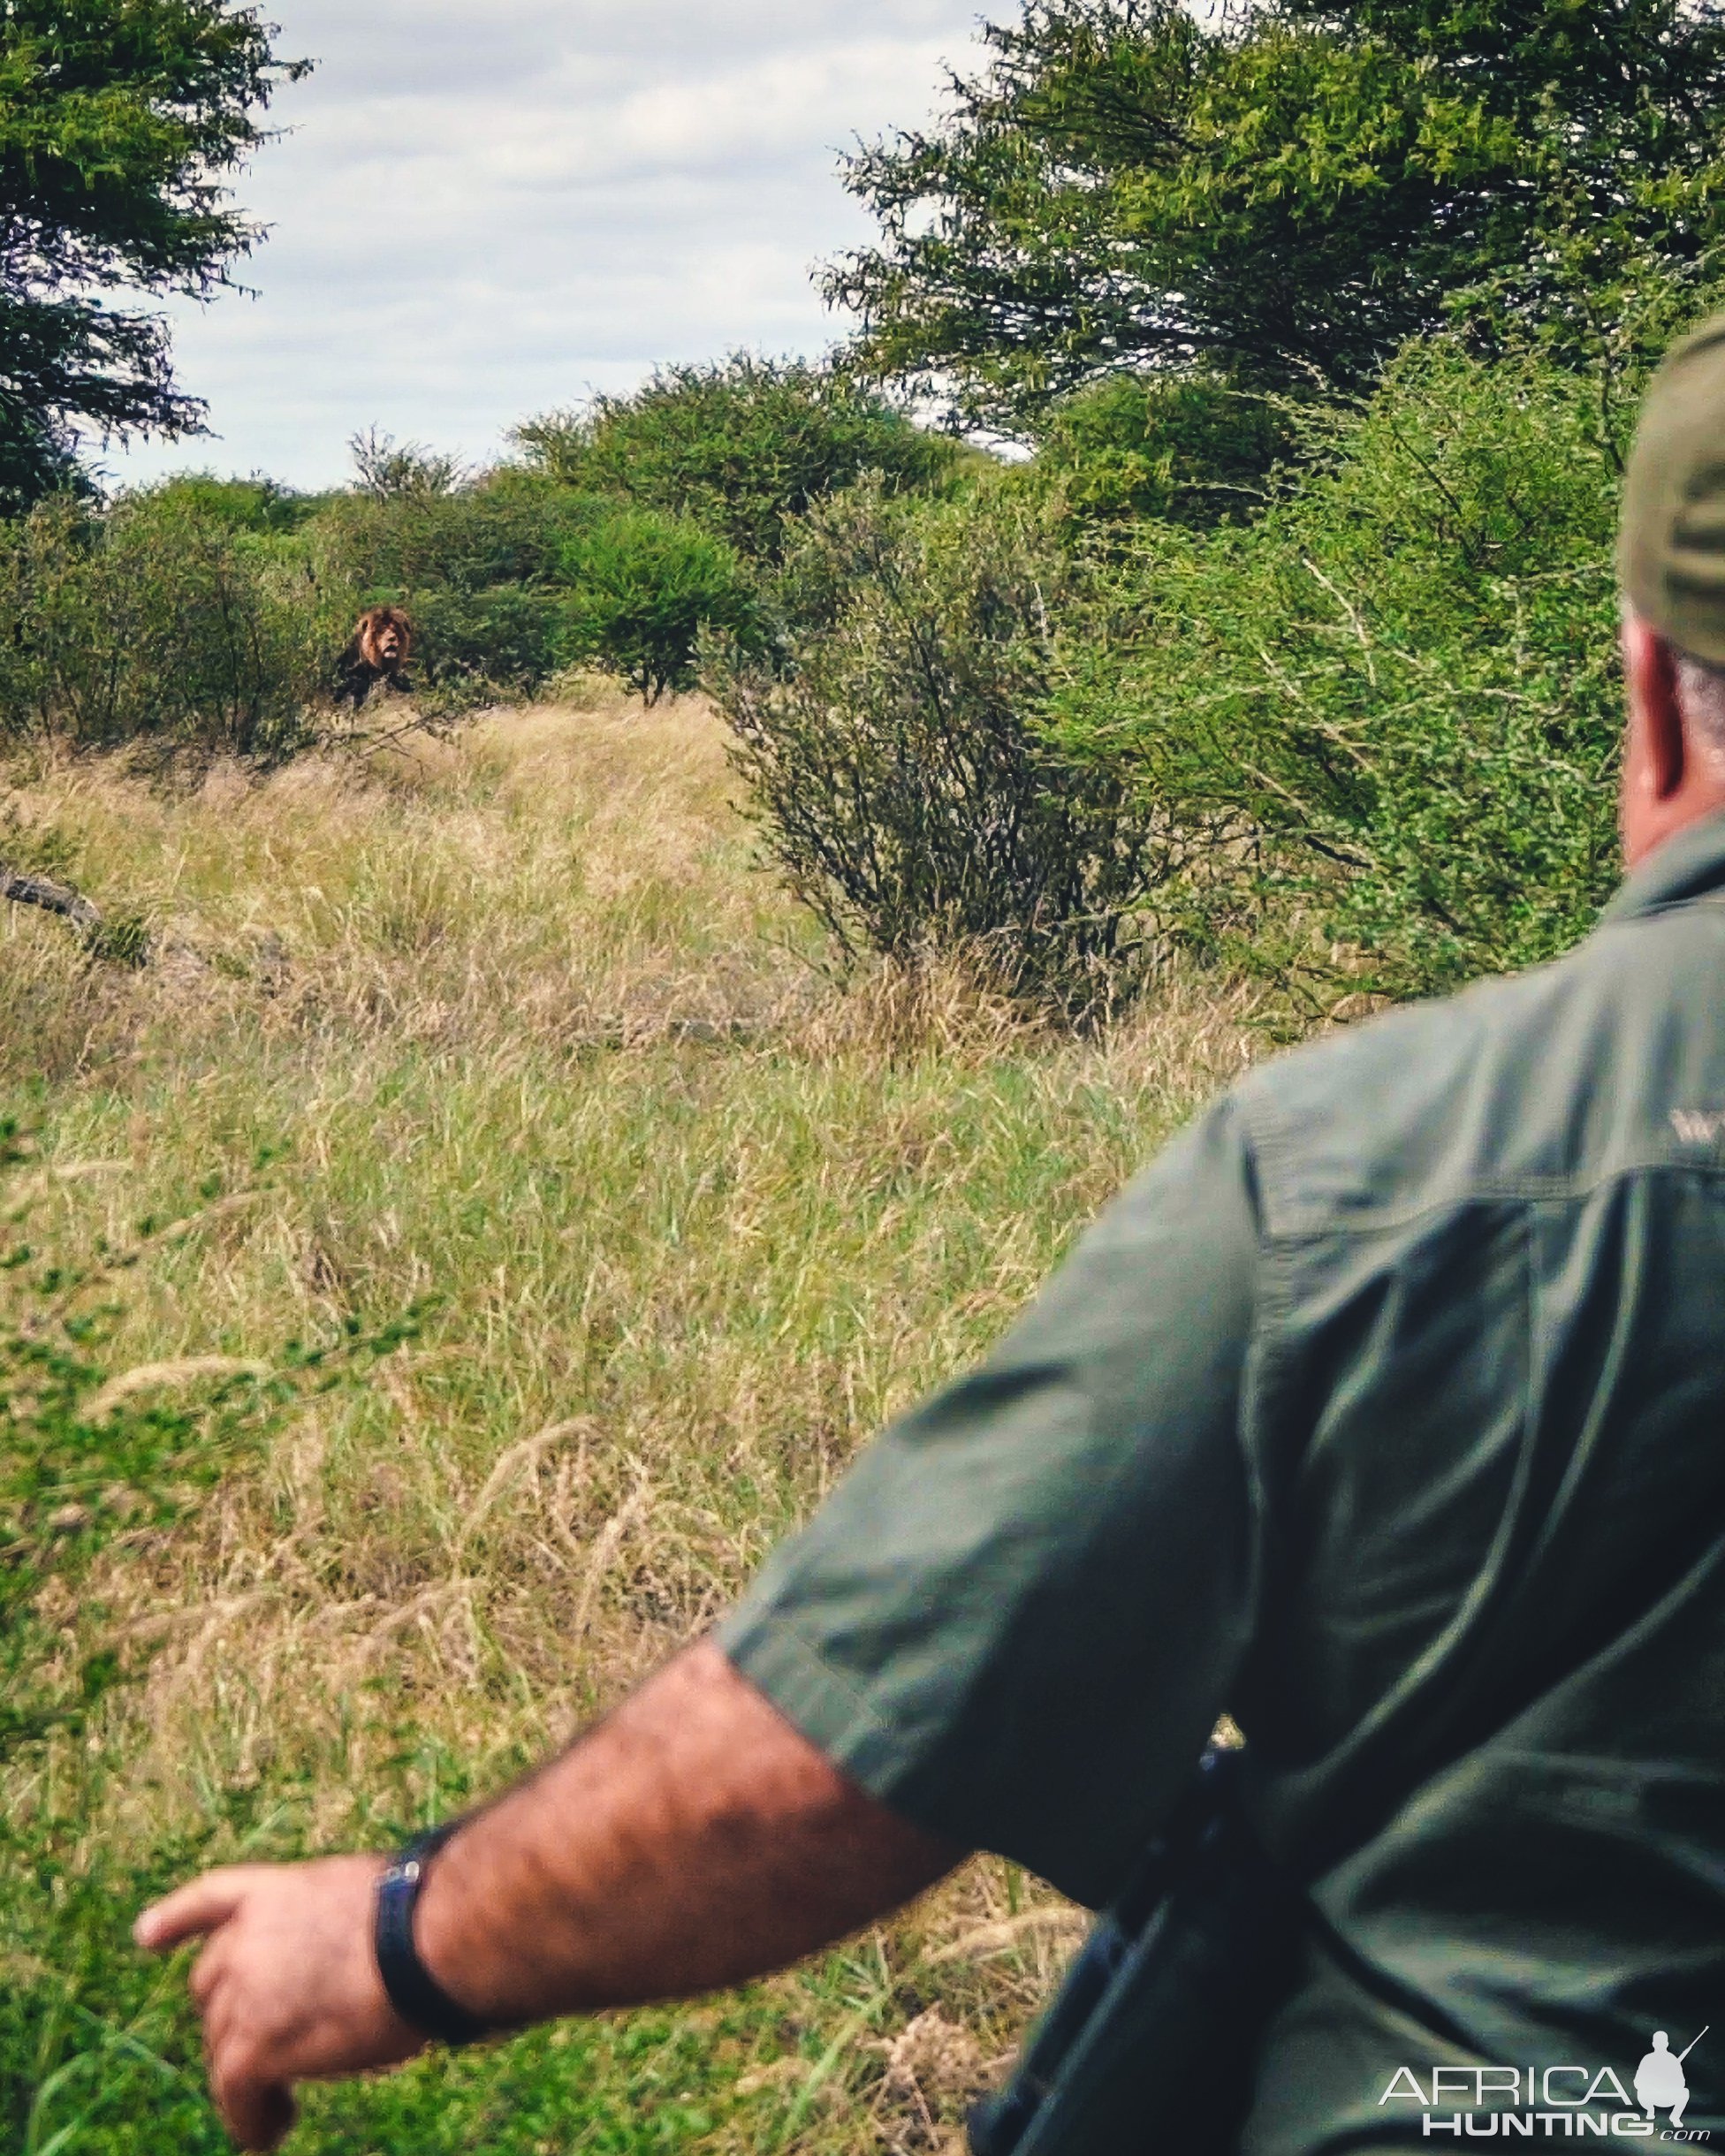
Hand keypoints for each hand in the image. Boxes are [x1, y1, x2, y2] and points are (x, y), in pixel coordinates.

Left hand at [135, 1854, 426, 2149]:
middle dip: (232, 2018)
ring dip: (247, 2077)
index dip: (176, 1920)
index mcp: (276, 1891)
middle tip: (271, 2049)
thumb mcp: (363, 1898)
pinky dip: (251, 2118)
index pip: (212, 1898)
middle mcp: (247, 1938)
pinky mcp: (252, 2048)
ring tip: (282, 2106)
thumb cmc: (424, 1915)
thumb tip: (339, 1964)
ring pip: (223, 2046)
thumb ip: (328, 1925)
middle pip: (212, 1987)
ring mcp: (243, 1993)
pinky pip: (236, 2095)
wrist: (425, 1941)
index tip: (146, 1937)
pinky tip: (272, 2132)